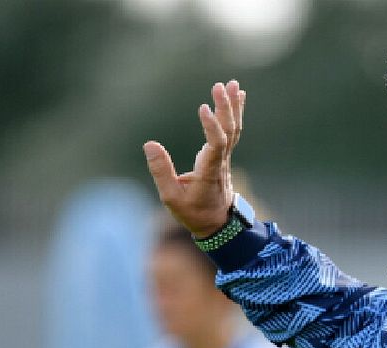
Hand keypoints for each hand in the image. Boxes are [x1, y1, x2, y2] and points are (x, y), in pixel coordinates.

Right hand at [144, 79, 245, 235]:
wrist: (217, 224)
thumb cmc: (192, 212)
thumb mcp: (171, 198)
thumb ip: (161, 171)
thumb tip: (150, 144)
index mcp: (209, 173)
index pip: (216, 146)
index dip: (212, 127)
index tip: (203, 107)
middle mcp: (221, 162)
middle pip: (228, 132)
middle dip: (225, 108)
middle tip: (220, 86)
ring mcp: (225, 158)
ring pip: (233, 130)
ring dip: (233, 107)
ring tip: (232, 84)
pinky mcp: (224, 155)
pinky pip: (232, 131)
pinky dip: (235, 113)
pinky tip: (237, 97)